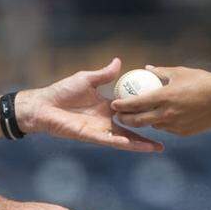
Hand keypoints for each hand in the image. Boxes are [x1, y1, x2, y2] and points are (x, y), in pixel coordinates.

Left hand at [17, 59, 162, 152]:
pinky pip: (111, 141)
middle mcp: (106, 121)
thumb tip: (119, 61)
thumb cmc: (62, 91)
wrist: (44, 104)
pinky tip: (137, 145)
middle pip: (132, 130)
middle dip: (148, 135)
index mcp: (107, 108)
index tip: (160, 112)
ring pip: (125, 139)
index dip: (144, 113)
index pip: (130, 112)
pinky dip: (125, 143)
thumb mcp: (87, 79)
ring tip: (158, 148)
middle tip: (166, 137)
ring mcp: (100, 130)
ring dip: (141, 144)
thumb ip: (104, 74)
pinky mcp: (92, 136)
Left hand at [110, 65, 210, 135]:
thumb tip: (147, 69)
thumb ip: (161, 72)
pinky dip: (162, 123)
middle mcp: (167, 114)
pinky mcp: (183, 132)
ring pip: (153, 125)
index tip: (114, 103)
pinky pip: (168, 128)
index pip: (136, 103)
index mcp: (164, 97)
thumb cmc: (203, 80)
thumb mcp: (180, 72)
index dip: (122, 104)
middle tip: (119, 116)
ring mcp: (175, 125)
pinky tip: (160, 118)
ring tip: (137, 117)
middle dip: (125, 119)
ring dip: (144, 122)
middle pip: (139, 120)